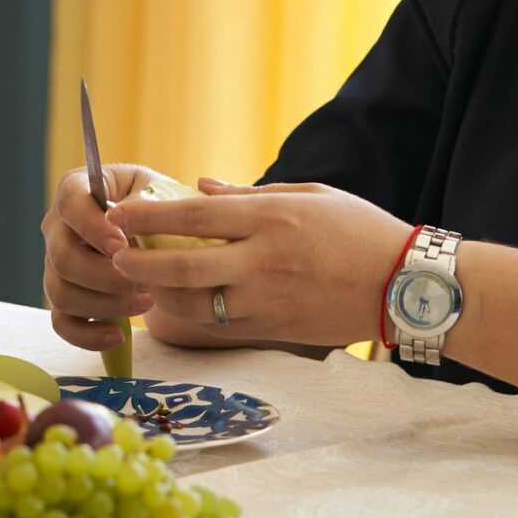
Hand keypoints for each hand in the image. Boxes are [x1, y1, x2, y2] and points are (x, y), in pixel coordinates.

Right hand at [40, 161, 161, 352]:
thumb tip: (123, 217)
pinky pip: (62, 323)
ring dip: (103, 305)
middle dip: (105, 277)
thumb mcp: (158, 190)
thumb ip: (144, 200)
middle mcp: (58, 227)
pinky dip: (87, 335)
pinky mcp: (64, 297)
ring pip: (60, 293)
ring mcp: (56, 264)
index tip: (121, 244)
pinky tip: (118, 335)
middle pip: (62, 257)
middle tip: (144, 284)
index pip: (69, 203)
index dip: (91, 226)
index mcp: (77, 191)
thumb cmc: (157, 205)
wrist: (160, 234)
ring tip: (145, 303)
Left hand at [108, 180, 409, 349]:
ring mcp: (267, 302)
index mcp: (271, 220)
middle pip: (182, 268)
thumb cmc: (359, 231)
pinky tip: (178, 302)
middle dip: (140, 263)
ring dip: (159, 294)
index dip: (148, 216)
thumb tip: (201, 187)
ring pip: (194, 305)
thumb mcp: (309, 195)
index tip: (117, 214)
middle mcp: (263, 263)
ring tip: (140, 280)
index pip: (194, 216)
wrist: (404, 285)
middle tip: (113, 256)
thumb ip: (249, 195)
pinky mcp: (273, 331)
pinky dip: (191, 315)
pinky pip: (218, 326)